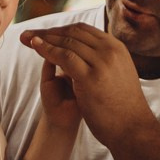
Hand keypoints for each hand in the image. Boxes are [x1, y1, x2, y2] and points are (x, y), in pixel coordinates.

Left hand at [22, 23, 148, 145]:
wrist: (132, 129)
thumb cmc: (122, 107)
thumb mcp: (118, 74)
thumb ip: (105, 61)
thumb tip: (89, 53)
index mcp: (117, 48)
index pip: (84, 30)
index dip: (61, 30)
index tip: (44, 33)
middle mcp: (110, 50)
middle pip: (73, 33)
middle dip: (49, 32)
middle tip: (28, 33)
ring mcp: (102, 62)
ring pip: (66, 42)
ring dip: (44, 39)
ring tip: (27, 39)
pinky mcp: (91, 76)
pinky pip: (63, 56)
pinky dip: (46, 49)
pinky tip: (34, 47)